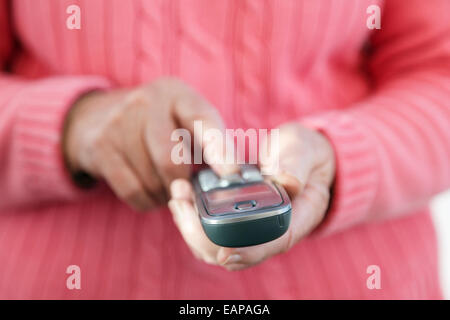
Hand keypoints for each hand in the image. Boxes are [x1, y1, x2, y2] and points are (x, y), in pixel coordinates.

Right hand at [64, 78, 236, 210]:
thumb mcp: (184, 118)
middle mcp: (147, 103)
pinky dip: (148, 201)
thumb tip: (235, 180)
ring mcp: (119, 124)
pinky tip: (152, 193)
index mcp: (177, 94)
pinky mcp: (100, 148)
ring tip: (168, 188)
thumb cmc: (158, 123)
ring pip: (152, 180)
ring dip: (166, 195)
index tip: (231, 176)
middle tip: (190, 191)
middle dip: (184, 184)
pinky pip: (132, 191)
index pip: (202, 120)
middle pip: (171, 158)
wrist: (98, 116)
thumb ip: (210, 142)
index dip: (219, 150)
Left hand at [168, 122, 334, 269]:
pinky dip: (191, 218)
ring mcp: (250, 229)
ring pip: (215, 246)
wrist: (299, 156)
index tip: (225, 252)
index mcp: (294, 219)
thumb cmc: (305, 156)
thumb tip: (287, 181)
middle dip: (203, 236)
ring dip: (191, 227)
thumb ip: (297, 165)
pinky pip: (209, 232)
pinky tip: (182, 197)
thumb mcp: (305, 152)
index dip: (249, 252)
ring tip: (178, 196)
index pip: (273, 244)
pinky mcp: (234, 221)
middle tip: (182, 203)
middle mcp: (269, 232)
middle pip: (234, 251)